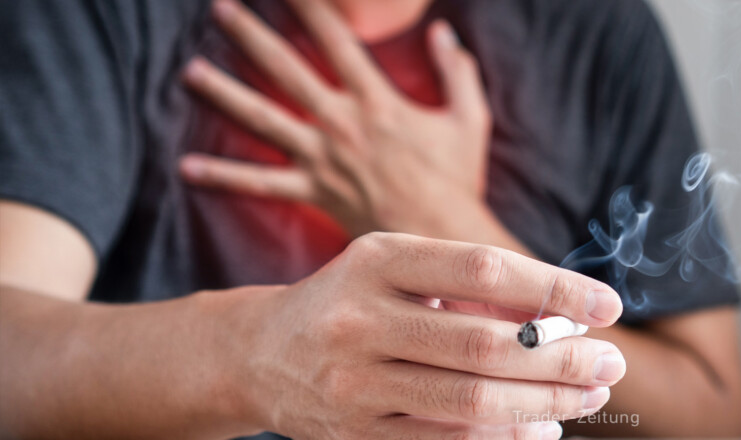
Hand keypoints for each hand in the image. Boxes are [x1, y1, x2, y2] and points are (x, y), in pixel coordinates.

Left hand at [180, 0, 490, 237]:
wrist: (441, 238)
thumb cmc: (457, 180)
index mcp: (377, 100)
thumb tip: (445, 32)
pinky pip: (260, 184)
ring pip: (263, 118)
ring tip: (190, 71)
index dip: (313, 8)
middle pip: (287, 69)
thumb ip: (458, 70)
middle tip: (221, 9)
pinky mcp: (313, 192)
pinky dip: (223, 175)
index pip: (338, 41)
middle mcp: (341, 122)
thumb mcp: (469, 119)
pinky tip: (187, 165)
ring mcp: (322, 158)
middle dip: (252, 35)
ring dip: (224, 93)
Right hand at [231, 233, 625, 438]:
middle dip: (562, 357)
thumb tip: (565, 316)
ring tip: (589, 394)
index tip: (608, 305)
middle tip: (610, 362)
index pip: (484, 269)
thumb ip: (469, 283)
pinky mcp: (354, 435)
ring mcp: (353, 384)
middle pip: (485, 345)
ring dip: (545, 402)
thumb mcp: (398, 268)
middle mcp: (359, 320)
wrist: (259, 352)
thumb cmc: (354, 299)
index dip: (555, 289)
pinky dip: (504, 436)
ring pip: (471, 401)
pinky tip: (542, 427)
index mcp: (377, 259)